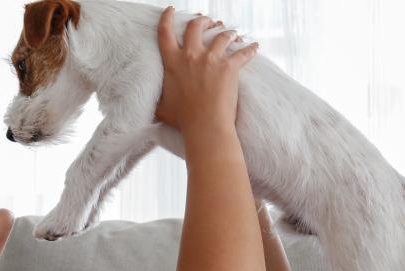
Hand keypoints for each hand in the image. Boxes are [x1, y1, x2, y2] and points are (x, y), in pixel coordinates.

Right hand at [155, 7, 257, 134]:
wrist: (205, 125)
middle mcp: (191, 55)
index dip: (167, 18)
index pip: (165, 33)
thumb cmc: (183, 120)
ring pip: (222, 36)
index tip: (170, 10)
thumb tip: (149, 108)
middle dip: (202, 20)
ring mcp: (211, 59)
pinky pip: (243, 53)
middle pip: (196, 27)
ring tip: (232, 33)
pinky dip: (250, 49)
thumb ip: (156, 101)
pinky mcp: (230, 67)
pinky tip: (255, 46)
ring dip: (228, 33)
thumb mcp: (162, 108)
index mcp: (172, 62)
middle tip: (208, 21)